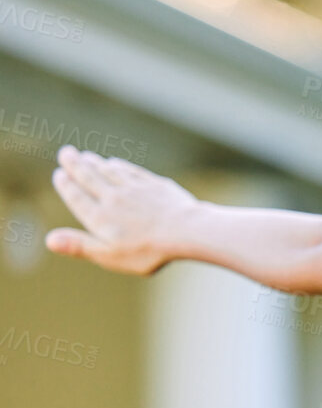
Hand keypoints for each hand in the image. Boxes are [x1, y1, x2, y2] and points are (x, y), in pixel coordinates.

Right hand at [45, 145, 198, 273]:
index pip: (77, 197)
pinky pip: (132, 172)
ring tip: (86, 156)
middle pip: (91, 178)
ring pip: (110, 172)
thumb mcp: (110, 255)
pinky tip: (116, 163)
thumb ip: (80, 246)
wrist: (187, 230)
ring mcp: (136, 189)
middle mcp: (114, 199)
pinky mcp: (155, 185)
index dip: (67, 185)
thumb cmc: (148, 249)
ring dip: (96, 163)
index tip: (60, 173)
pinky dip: (120, 166)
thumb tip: (49, 240)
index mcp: (100, 217)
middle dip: (76, 165)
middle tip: (66, 152)